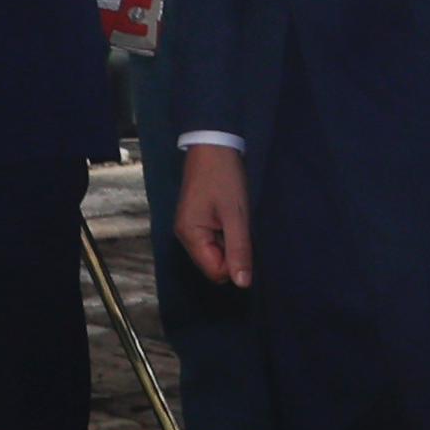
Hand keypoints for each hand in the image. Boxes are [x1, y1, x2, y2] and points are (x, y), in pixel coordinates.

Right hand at [174, 141, 254, 289]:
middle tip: (241, 227)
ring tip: (236, 219)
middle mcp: (185, 235)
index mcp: (190, 235)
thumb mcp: (236, 215)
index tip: (244, 240)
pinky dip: (226, 234)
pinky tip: (231, 216)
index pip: (215, 271)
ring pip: (215, 252)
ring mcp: (189, 227)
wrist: (213, 145)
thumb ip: (239, 250)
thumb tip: (243, 284)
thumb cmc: (224, 178)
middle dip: (232, 253)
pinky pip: (213, 240)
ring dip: (230, 242)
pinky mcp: (196, 219)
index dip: (235, 263)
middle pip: (213, 264)